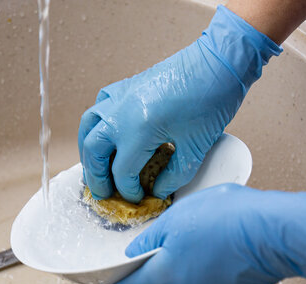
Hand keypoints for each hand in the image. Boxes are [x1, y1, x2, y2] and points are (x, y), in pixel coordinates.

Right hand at [78, 6, 281, 202]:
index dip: (128, 190)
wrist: (218, 63)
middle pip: (94, 151)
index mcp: (138, 131)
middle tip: (102, 192)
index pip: (122, 171)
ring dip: (87, 149)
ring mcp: (120, 96)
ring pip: (88, 126)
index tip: (137, 198)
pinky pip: (100, 105)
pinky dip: (96, 122)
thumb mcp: (195, 148)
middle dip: (96, 176)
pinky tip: (105, 130)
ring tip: (93, 165)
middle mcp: (121, 113)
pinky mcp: (126, 86)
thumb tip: (158, 190)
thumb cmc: (210, 102)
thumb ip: (174, 175)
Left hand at [96, 184, 305, 283]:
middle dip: (155, 271)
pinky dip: (204, 271)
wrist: (274, 231)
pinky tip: (215, 249)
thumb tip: (139, 251)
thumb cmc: (227, 218)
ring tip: (197, 240)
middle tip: (161, 250)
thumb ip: (152, 237)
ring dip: (182, 268)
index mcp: (165, 275)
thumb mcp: (178, 216)